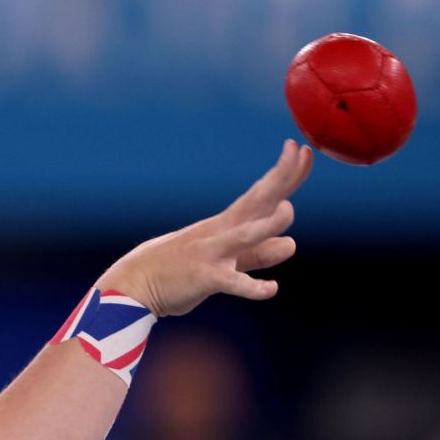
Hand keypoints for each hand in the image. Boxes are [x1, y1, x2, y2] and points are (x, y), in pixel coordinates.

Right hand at [96, 139, 312, 317]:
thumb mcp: (224, 259)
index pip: (262, 194)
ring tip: (288, 210)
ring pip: (243, 236)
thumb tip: (291, 244)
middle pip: (256, 202)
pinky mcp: (203, 278)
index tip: (303, 150)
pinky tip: (270, 289)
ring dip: (266, 225)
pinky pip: (230, 281)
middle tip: (301, 151)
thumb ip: (258, 253)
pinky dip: (250, 286)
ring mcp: (211, 253)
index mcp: (227, 224)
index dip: (284, 174)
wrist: (135, 283)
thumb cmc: (180, 269)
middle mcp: (221, 232)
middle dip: (279, 178)